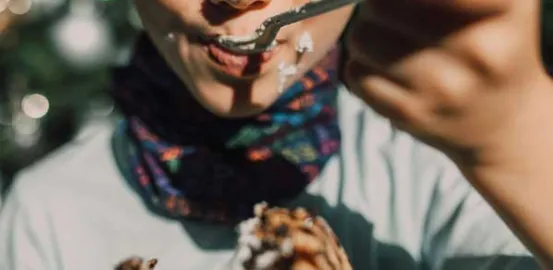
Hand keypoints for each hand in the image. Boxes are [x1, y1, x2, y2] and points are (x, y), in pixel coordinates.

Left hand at [344, 0, 552, 162]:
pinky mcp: (410, 113)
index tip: (405, 6)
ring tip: (392, 39)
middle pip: (379, 3)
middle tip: (393, 12)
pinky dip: (364, 66)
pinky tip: (391, 71)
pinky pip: (355, 72)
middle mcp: (476, 50)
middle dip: (378, 4)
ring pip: (361, 37)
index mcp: (502, 9)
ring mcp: (441, 87)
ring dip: (366, 33)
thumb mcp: (495, 5)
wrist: (502, 121)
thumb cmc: (491, 45)